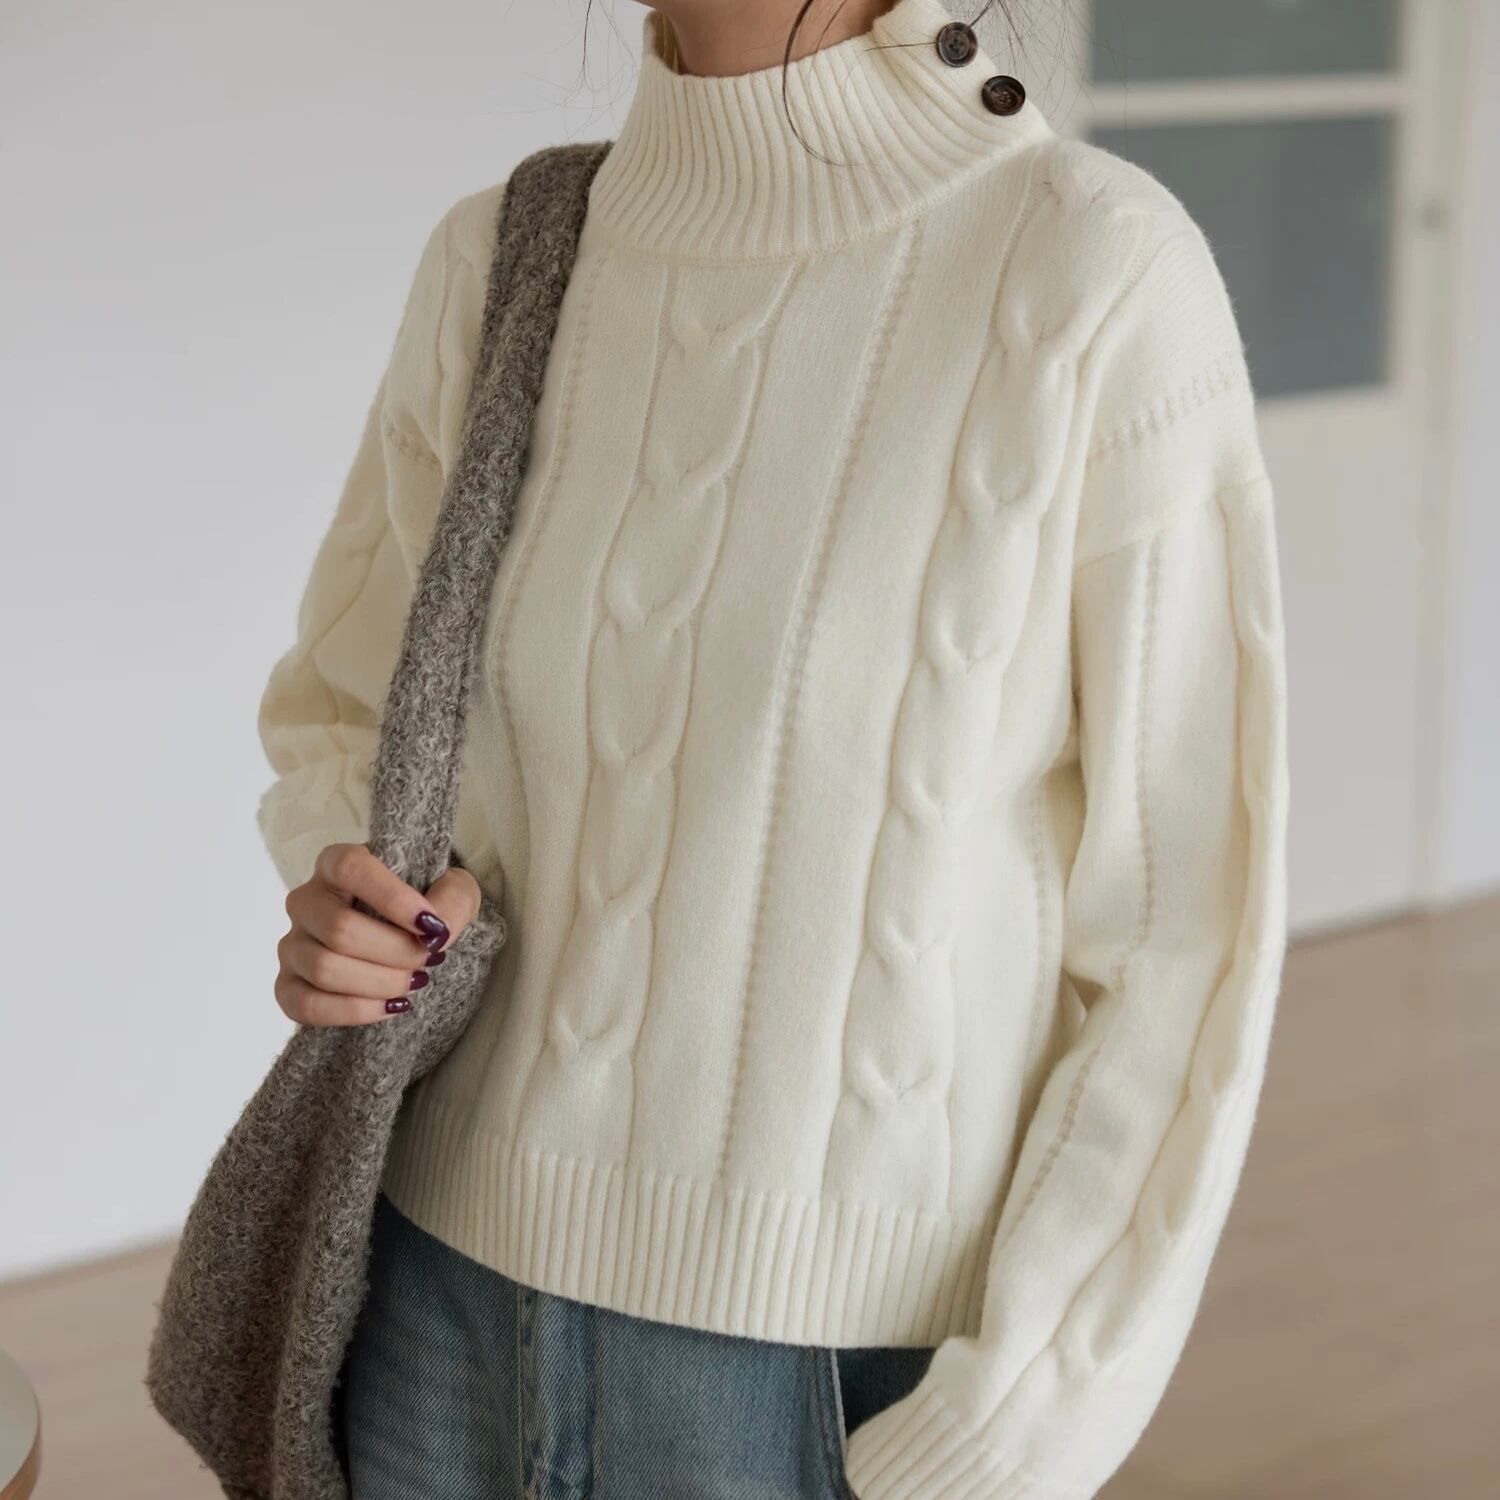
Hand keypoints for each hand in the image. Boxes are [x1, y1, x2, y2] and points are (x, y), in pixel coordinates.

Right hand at [273, 842, 482, 1025]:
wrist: (410, 941)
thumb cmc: (425, 906)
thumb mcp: (453, 890)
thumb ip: (453, 898)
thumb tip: (436, 930)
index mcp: (336, 863)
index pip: (350, 868)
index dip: (391, 897)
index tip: (431, 925)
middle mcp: (306, 900)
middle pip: (339, 928)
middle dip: (395, 951)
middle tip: (430, 959)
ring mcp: (292, 944)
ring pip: (325, 968)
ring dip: (380, 982)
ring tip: (415, 981)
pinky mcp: (287, 986)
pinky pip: (306, 1005)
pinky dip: (354, 1011)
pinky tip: (391, 1006)